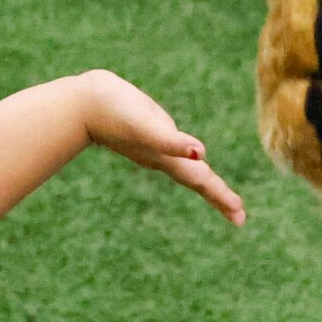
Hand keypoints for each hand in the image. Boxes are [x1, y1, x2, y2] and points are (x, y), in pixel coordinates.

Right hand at [80, 71, 245, 225]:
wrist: (81, 104)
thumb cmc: (114, 112)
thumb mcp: (147, 126)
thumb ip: (172, 142)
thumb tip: (201, 153)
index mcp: (167, 158)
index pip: (201, 180)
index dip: (222, 196)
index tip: (240, 216)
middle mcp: (162, 157)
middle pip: (197, 180)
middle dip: (218, 196)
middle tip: (238, 216)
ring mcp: (153, 148)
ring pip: (186, 168)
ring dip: (204, 182)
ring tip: (219, 194)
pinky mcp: (146, 134)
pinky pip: (173, 151)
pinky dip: (187, 158)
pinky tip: (191, 155)